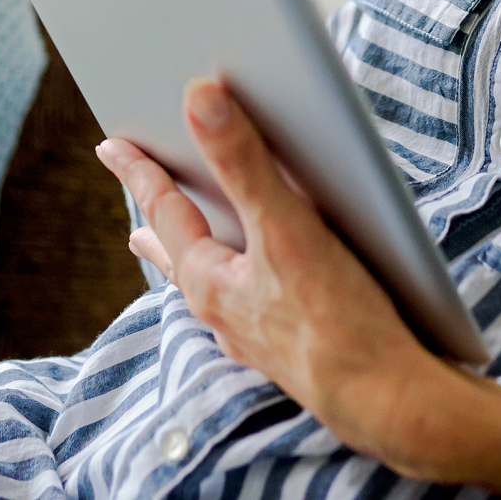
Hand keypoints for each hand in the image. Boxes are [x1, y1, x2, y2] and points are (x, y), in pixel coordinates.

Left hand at [95, 80, 500, 497]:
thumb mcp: (286, 228)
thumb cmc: (338, 322)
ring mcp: (257, 333)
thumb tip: (199, 98)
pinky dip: (245, 277)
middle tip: (136, 197)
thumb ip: (242, 162)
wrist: (390, 402)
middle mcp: (224, 311)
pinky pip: (252, 300)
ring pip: (215, 279)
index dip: (139, 170)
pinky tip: (260, 283)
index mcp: (209, 282)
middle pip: (182, 249)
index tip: (110, 145)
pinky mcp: (294, 344)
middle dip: (162, 217)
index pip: (165, 210)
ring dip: (199, 248)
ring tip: (180, 240)